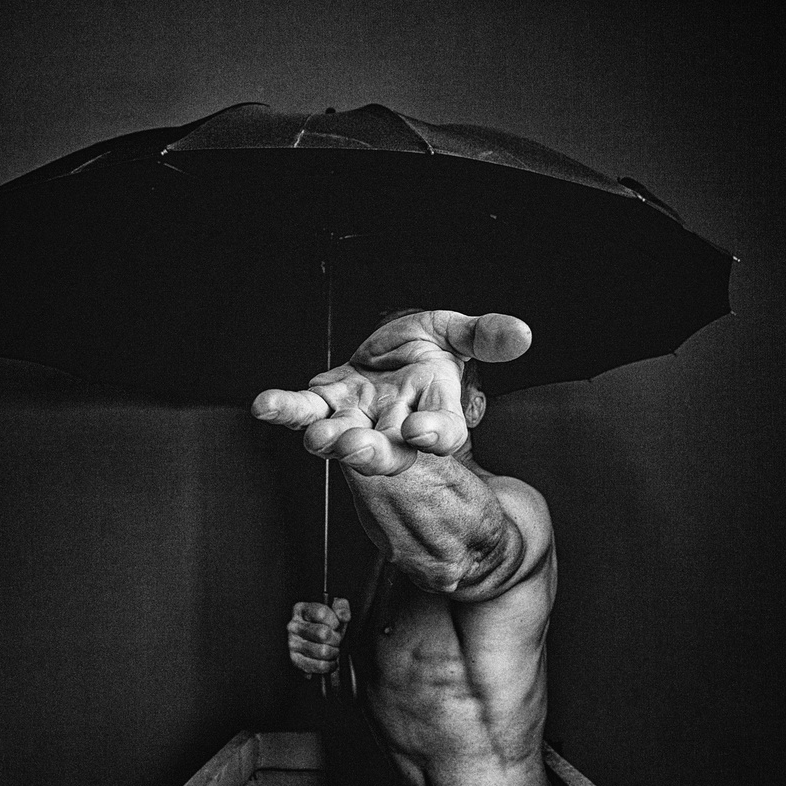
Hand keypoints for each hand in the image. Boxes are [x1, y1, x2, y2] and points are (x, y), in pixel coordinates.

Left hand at [251, 310, 530, 475]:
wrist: (391, 360)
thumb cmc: (428, 354)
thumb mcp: (459, 336)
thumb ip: (485, 336)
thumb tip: (520, 333)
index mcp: (434, 415)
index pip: (440, 432)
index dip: (434, 433)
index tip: (422, 431)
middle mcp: (394, 428)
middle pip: (387, 451)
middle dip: (372, 452)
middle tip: (356, 448)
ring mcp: (358, 420)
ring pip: (342, 436)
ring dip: (329, 439)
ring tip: (316, 437)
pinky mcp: (327, 404)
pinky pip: (302, 409)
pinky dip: (284, 408)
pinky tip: (265, 406)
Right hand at [287, 598, 350, 676]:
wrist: (316, 646)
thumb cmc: (325, 626)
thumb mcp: (334, 612)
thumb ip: (341, 607)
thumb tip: (343, 615)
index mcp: (301, 609)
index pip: (321, 613)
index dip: (334, 621)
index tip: (336, 625)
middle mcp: (293, 626)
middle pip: (323, 633)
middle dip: (336, 639)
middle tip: (336, 639)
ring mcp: (293, 644)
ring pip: (323, 651)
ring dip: (334, 652)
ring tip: (333, 649)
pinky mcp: (296, 661)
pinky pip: (319, 665)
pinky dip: (330, 665)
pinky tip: (330, 660)